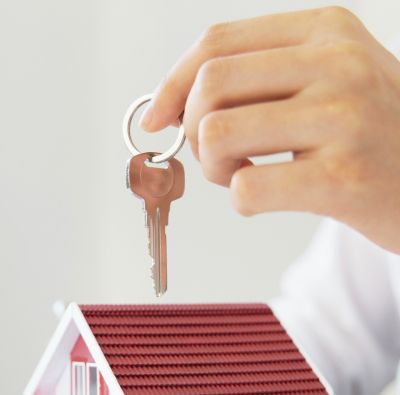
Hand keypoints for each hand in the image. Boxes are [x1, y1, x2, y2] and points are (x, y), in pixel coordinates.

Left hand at [139, 7, 399, 252]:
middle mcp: (337, 64)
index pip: (217, 44)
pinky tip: (267, 198)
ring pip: (219, 134)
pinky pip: (247, 189)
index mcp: (327, 32)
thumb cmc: (373, 136)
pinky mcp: (343, 178)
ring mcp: (343, 119)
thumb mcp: (329, 81)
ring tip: (243, 175)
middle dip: (195, 130)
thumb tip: (170, 107)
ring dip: (214, 168)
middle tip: (218, 156)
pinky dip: (242, 201)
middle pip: (210, 86)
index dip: (172, 85)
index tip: (157, 118)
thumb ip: (259, 81)